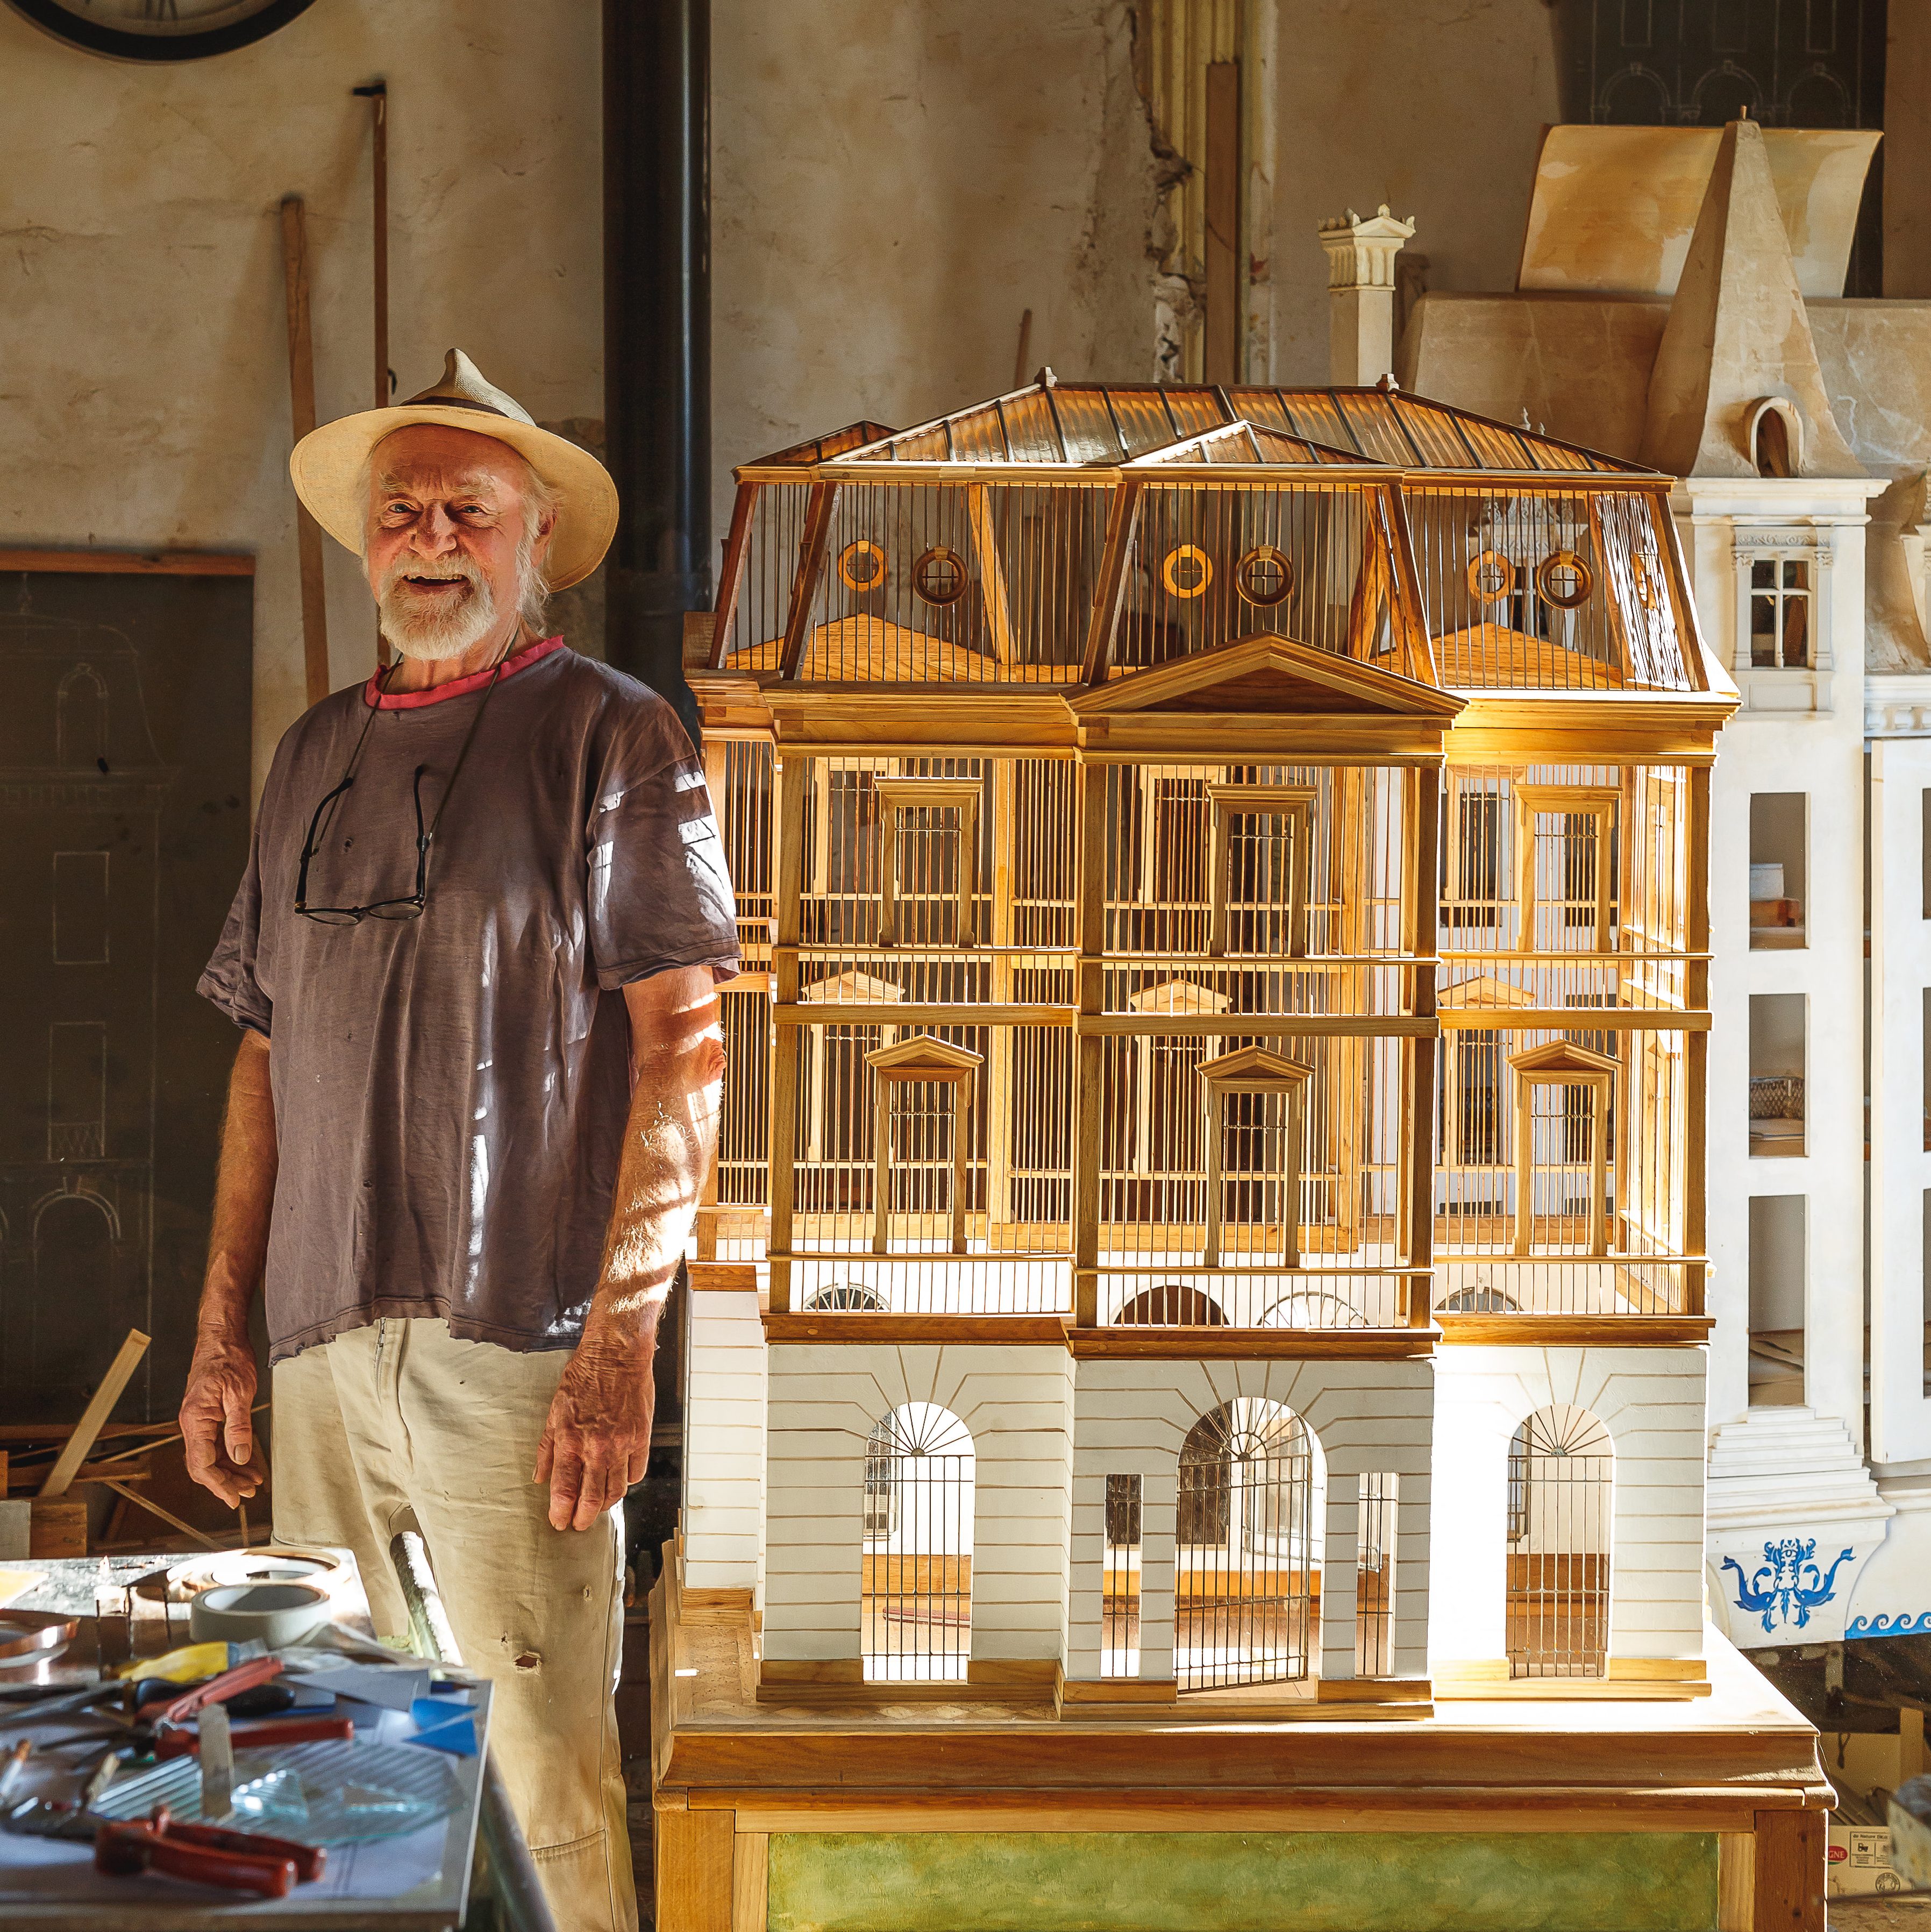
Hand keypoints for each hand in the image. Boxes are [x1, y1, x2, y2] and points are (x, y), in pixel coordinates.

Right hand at [180, 1332, 266, 1506]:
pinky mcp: (206, 1416)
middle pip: (203, 1465)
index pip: (202, 1464)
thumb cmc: (229, 1359)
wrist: (221, 1338)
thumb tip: (240, 1457)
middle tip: (248, 1493)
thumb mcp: (240, 1392)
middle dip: (225, 1482)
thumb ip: (238, 1427)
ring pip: (209, 1456)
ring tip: (251, 1481)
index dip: (218, 1484)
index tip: (234, 1497)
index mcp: (196, 1419)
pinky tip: (244, 1462)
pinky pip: (214, 1443)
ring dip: (229, 1471)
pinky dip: (229, 1455)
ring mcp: (197, 1420)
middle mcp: (192, 1423)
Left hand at [534, 1329, 654, 1531]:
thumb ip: (547, 1448)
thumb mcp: (555, 1412)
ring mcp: (622, 1444)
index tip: (559, 1523)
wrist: (616, 1355)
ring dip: (606, 1504)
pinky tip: (620, 1479)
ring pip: (616, 1490)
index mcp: (570, 1442)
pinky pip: (636, 1472)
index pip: (564, 1491)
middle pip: (592, 1499)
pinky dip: (627, 1481)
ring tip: (599, 1506)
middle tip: (579, 1524)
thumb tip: (540, 1478)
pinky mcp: (641, 1437)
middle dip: (584, 1518)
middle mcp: (597, 1447)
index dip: (561, 1513)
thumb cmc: (584, 1378)